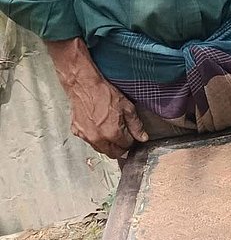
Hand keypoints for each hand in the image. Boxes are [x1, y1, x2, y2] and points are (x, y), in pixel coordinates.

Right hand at [46, 38, 148, 158]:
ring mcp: (86, 137)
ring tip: (112, 133)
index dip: (131, 141)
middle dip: (121, 148)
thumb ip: (136, 125)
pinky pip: (90, 141)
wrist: (84, 86)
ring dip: (108, 146)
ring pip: (101, 149)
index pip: (126, 147)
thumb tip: (143, 138)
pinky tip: (99, 128)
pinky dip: (96, 139)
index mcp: (112, 133)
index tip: (132, 136)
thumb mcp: (128, 108)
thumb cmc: (106, 94)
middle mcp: (98, 139)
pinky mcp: (77, 132)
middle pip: (113, 153)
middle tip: (124, 138)